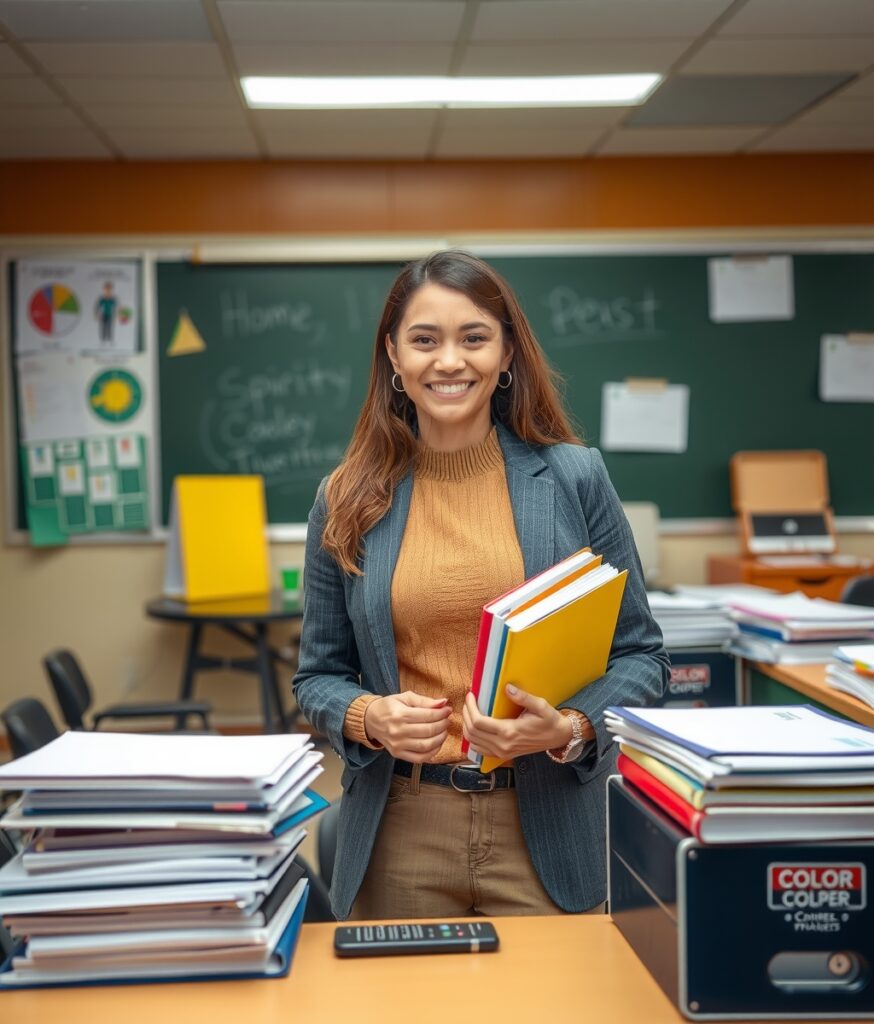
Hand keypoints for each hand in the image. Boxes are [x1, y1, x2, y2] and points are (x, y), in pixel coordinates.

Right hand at [363, 691, 451, 761]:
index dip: (441, 713)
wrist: (370, 720)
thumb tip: (443, 702)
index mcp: (400, 714)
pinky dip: (432, 753)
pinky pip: (419, 758)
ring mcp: (397, 745)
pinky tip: (436, 744)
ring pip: (426, 746)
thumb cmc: (388, 707)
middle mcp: (398, 731)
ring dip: (440, 739)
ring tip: (443, 731)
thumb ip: (424, 700)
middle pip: (428, 731)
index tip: (448, 710)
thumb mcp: (404, 697)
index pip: (427, 715)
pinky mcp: (397, 754)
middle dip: (443, 725)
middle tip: (446, 720)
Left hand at [462, 686, 588, 761]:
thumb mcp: (540, 706)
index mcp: (509, 732)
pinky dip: (473, 739)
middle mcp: (503, 745)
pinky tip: (475, 727)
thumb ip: (523, 697)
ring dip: (467, 726)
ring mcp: (502, 752)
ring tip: (469, 712)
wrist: (558, 737)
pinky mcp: (503, 755)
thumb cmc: (549, 720)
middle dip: (466, 714)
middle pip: (472, 732)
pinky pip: (480, 750)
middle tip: (468, 701)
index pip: (479, 722)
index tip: (470, 695)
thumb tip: (507, 687)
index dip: (470, 708)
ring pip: (473, 742)